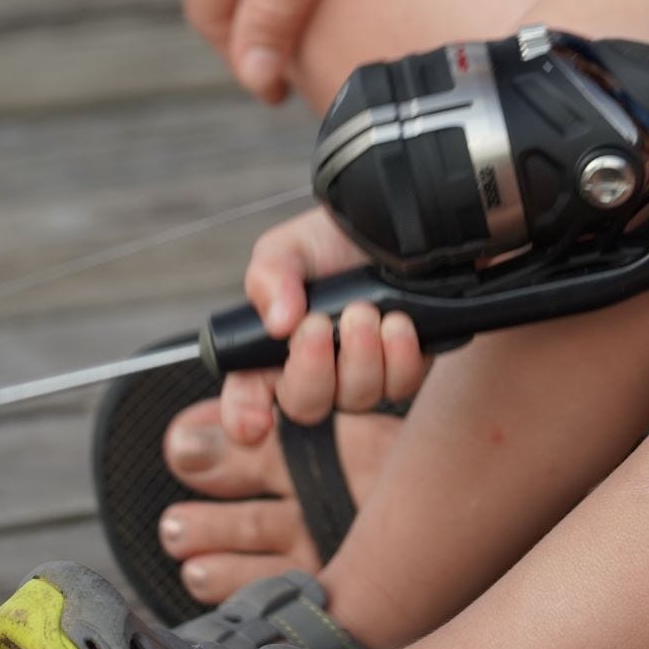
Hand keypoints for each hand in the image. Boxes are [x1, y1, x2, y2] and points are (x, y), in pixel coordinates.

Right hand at [219, 207, 430, 441]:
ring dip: (360, 356)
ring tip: (365, 312)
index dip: (245, 417)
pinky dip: (399, 356)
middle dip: (313, 369)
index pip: (246, 398)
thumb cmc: (327, 243)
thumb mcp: (286, 249)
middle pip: (306, 406)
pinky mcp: (402, 370)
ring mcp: (360, 377)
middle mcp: (314, 374)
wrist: (386, 225)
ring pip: (358, 398)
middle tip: (319, 324)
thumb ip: (271, 279)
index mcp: (270, 351)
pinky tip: (398, 323)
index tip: (256, 422)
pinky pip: (401, 385)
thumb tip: (279, 323)